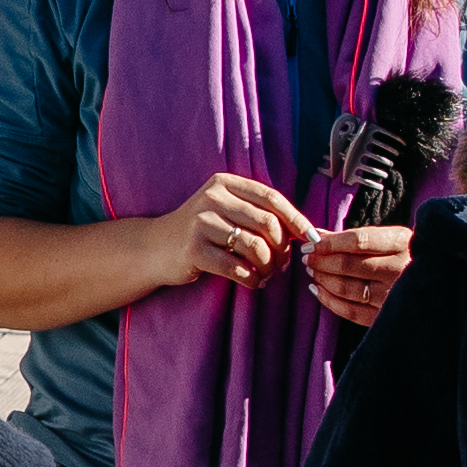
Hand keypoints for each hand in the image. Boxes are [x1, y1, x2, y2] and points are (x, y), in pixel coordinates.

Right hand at [178, 171, 317, 291]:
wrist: (154, 249)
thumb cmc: (201, 232)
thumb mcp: (226, 211)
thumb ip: (257, 213)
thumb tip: (304, 232)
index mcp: (225, 183)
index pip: (272, 198)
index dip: (296, 219)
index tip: (312, 238)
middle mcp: (212, 198)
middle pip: (267, 224)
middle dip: (282, 249)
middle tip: (282, 265)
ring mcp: (201, 223)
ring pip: (255, 247)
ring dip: (268, 267)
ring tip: (267, 275)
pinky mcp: (193, 249)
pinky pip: (237, 268)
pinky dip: (252, 279)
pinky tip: (253, 283)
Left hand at [309, 219, 416, 329]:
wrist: (439, 283)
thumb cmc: (407, 256)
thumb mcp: (390, 239)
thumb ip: (355, 237)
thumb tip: (316, 234)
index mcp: (401, 243)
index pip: (358, 241)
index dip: (329, 242)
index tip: (310, 242)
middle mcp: (399, 269)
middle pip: (348, 265)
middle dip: (321, 261)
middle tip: (308, 257)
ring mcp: (393, 295)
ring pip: (347, 288)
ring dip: (323, 279)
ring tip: (312, 271)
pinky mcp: (386, 316)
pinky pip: (350, 311)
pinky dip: (329, 301)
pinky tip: (318, 290)